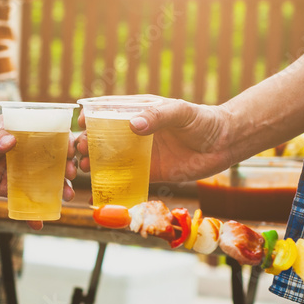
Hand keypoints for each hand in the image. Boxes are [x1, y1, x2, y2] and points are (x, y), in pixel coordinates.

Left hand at [0, 116, 75, 220]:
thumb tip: (9, 142)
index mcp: (23, 132)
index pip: (50, 134)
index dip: (65, 141)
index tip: (73, 150)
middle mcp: (26, 152)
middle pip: (52, 160)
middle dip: (65, 168)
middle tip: (71, 176)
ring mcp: (19, 171)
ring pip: (43, 182)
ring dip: (56, 191)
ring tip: (65, 198)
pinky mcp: (8, 188)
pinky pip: (23, 200)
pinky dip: (31, 212)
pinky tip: (39, 222)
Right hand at [75, 98, 229, 181]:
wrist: (224, 144)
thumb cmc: (203, 120)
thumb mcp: (181, 112)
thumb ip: (158, 116)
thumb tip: (134, 124)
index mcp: (138, 110)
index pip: (107, 110)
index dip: (90, 116)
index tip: (80, 123)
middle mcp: (134, 132)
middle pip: (101, 136)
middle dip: (86, 143)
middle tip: (79, 151)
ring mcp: (140, 153)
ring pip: (108, 159)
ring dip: (93, 164)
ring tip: (83, 169)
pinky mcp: (148, 173)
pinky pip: (125, 180)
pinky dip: (110, 186)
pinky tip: (97, 192)